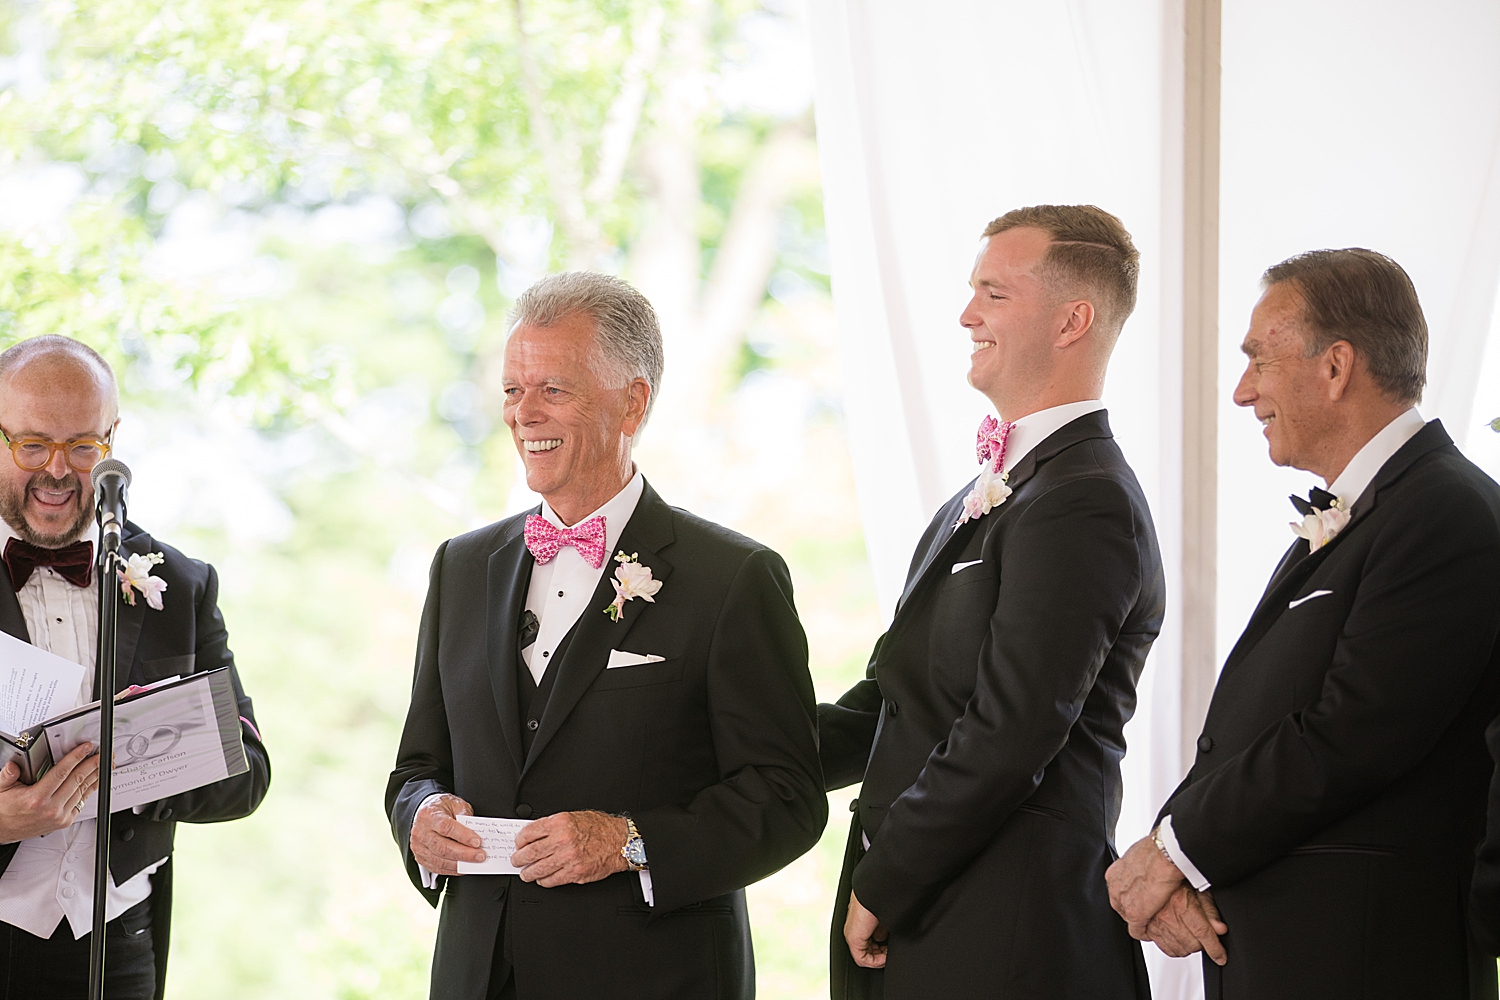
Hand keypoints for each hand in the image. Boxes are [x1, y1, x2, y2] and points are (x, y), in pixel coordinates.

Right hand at [0, 742, 99, 842]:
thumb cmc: (4, 810)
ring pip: (82, 791)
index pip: (62, 772)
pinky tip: (94, 780)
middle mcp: (50, 808)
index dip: (76, 757)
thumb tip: (13, 765)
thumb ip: (7, 775)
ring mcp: (59, 816)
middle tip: (101, 754)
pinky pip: (81, 802)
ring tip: (103, 765)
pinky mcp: (64, 821)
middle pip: (77, 780)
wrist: (3, 830)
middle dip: (92, 764)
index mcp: (37, 798)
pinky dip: (89, 789)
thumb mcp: (1, 789)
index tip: (85, 748)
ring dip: (94, 776)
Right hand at [409, 793, 484, 874]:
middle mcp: (421, 832)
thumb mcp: (454, 803)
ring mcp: (419, 847)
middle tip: (480, 855)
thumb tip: (476, 831)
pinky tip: (464, 867)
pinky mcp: (421, 858)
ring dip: (460, 864)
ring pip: (440, 861)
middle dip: (465, 854)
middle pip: (443, 847)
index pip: (446, 827)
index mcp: (428, 815)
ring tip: (475, 862)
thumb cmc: (441, 808)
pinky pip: (437, 868)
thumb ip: (464, 815)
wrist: (425, 813)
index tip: (478, 842)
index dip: (463, 836)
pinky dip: (452, 870)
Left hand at [510, 810, 628, 886]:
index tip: (518, 845)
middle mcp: (563, 840)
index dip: (520, 841)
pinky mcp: (575, 873)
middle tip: (516, 861)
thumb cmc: (600, 828)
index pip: (529, 833)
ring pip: (538, 869)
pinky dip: (544, 881)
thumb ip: (553, 825)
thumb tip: (534, 835)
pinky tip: (543, 879)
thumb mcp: (573, 816)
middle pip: (530, 853)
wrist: (619, 841)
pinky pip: (552, 880)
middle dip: (519, 859)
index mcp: (560, 823)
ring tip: (526, 873)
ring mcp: (568, 858)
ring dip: (528, 873)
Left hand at [844, 890, 888, 968]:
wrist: (876, 892)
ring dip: (878, 958)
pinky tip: (885, 957)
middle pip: (867, 949)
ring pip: (864, 955)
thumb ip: (881, 929)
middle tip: (891, 952)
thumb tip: (883, 939)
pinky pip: (862, 958)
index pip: (869, 941)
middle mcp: (854, 928)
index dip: (881, 948)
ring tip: (889, 955)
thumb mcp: (883, 918)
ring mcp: (852, 934)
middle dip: (881, 954)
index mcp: (860, 921)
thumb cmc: (881, 900)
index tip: (891, 948)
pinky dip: (875, 961)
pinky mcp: (853, 938)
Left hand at [1106, 832, 1187, 936]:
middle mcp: (1115, 888)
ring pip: (1128, 918)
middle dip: (1133, 908)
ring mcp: (1124, 903)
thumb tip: (1144, 867)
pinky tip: (1150, 932)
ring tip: (1151, 920)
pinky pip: (1137, 930)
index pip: (1118, 891)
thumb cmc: (1156, 851)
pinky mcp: (1135, 915)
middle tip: (1147, 909)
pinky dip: (1144, 932)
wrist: (1163, 856)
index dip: (1130, 896)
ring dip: (1140, 919)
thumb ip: (1137, 867)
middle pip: (1121, 906)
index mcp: (1115, 874)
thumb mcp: (1138, 855)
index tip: (1139, 897)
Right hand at [1144, 885, 1227, 964]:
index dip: (1215, 948)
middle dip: (1202, 943)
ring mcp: (1156, 924)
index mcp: (1180, 903)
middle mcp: (1166, 915)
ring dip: (1190, 947)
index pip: (1202, 932)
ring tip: (1192, 935)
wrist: (1150, 877)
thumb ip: (1210, 910)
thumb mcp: (1197, 889)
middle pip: (1193, 944)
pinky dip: (1177, 948)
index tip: (1221, 956)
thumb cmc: (1175, 882)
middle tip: (1203, 934)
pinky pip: (1167, 950)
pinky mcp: (1148, 930)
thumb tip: (1220, 929)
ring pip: (1181, 950)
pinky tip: (1180, 938)